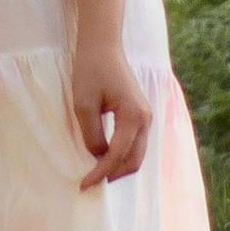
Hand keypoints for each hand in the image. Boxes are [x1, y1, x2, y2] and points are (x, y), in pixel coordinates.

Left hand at [71, 38, 153, 187]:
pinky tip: (104, 159)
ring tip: (96, 175)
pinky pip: (135, 143)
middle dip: (113, 175)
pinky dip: (122, 156)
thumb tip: (98, 157)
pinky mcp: (140, 114)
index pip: (117, 155)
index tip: (84, 185)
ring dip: (118, 167)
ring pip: (137, 154)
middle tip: (90, 183)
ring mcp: (145, 116)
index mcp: (133, 116)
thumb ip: (92, 135)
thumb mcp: (84, 105)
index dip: (100, 172)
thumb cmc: (91, 70)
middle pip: (134, 160)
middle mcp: (145, 118)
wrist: (102, 46)